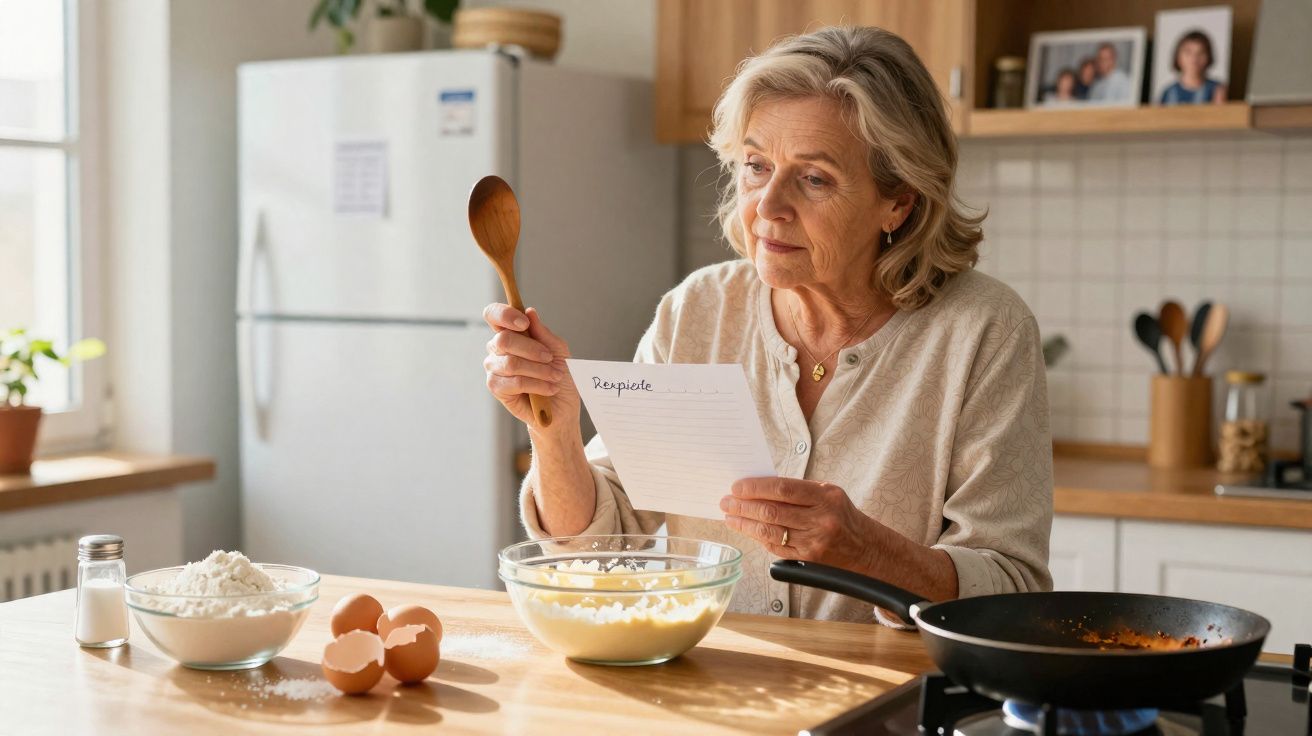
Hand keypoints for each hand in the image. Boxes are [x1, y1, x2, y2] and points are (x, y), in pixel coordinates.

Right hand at [482, 304, 580, 431]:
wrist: (562, 407)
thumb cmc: (559, 377)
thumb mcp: (559, 351)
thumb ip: (544, 333)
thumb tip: (530, 312)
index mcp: (511, 333)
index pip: (494, 315)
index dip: (505, 314)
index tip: (524, 322)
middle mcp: (497, 349)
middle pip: (503, 340)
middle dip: (532, 349)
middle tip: (550, 359)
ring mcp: (494, 368)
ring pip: (511, 363)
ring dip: (538, 370)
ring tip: (554, 377)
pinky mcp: (496, 388)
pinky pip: (514, 382)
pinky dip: (536, 384)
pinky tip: (549, 389)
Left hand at [720, 478, 876, 570]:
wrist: (865, 548)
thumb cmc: (841, 514)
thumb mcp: (827, 494)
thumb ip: (797, 491)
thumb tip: (757, 488)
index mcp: (826, 496)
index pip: (782, 489)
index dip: (756, 487)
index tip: (737, 487)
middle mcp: (821, 519)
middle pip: (772, 511)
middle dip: (743, 506)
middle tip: (726, 502)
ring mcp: (814, 541)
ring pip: (770, 531)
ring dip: (745, 524)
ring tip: (730, 517)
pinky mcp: (808, 559)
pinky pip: (776, 547)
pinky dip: (758, 537)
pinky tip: (747, 530)